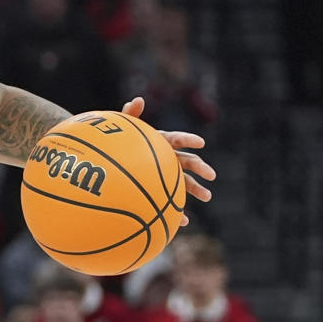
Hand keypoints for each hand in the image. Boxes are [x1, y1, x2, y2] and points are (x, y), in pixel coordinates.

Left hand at [122, 97, 214, 226]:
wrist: (111, 165)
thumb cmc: (117, 144)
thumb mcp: (122, 129)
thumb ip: (129, 115)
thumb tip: (136, 99)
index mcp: (162, 143)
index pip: (178, 139)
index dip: (189, 140)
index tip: (200, 143)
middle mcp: (168, 159)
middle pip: (188, 162)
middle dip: (201, 168)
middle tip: (211, 175)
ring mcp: (166, 176)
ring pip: (185, 183)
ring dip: (197, 189)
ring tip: (208, 196)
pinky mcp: (160, 192)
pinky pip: (170, 203)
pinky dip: (177, 212)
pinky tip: (182, 222)